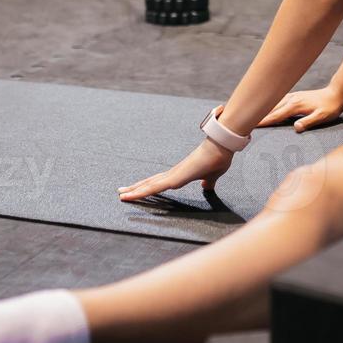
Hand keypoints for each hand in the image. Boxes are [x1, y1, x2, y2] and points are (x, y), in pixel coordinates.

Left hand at [119, 120, 234, 202]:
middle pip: (150, 183)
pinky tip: (134, 195)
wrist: (221, 147)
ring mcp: (173, 175)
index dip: (148, 187)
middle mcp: (173, 174)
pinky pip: (155, 188)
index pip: (159, 183)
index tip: (139, 190)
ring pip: (149, 186)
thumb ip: (208, 182)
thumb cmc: (217, 158)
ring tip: (122, 195)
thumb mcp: (212, 176)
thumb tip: (206, 187)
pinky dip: (143, 192)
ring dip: (135, 191)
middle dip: (136, 188)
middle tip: (121, 192)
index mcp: (180, 175)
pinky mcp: (176, 178)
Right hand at [259, 87, 342, 132]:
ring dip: (262, 108)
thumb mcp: (322, 117)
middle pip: (270, 108)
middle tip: (243, 121)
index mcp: (295, 106)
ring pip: (273, 103)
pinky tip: (267, 107)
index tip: (251, 125)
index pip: (276, 116)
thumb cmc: (330, 108)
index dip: (263, 121)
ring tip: (251, 114)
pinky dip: (270, 105)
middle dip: (257, 114)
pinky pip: (278, 101)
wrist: (336, 94)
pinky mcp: (295, 96)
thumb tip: (296, 128)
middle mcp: (291, 99)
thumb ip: (309, 122)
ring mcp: (292, 96)